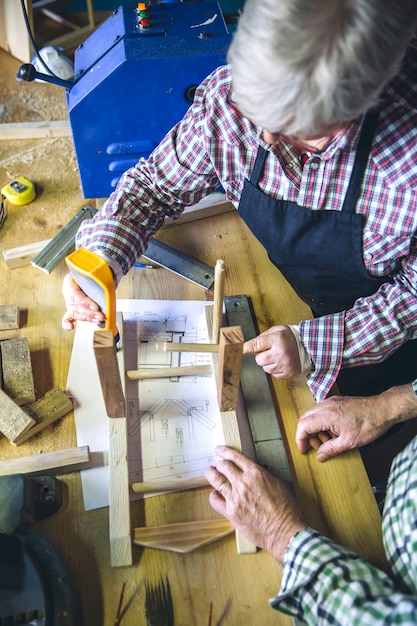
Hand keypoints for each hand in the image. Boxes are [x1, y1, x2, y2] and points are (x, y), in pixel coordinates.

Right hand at [61, 272, 104, 329]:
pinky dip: (67, 323)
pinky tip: (70, 327)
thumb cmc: (93, 275)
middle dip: (89, 313)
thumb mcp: (94, 274)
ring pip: (76, 313)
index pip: (76, 295)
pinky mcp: (72, 308)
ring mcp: (69, 301)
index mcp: (70, 281)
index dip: (85, 303)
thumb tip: (105, 294)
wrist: (94, 275)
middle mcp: (68, 292)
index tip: (96, 307)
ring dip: (87, 318)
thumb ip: (96, 283)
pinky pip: (68, 317)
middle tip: (100, 316)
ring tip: (98, 320)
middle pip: (76, 306)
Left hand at [205, 445, 306, 562]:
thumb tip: (251, 473)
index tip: (219, 450)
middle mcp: (243, 482)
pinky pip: (214, 500)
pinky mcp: (231, 512)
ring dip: (212, 475)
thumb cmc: (286, 509)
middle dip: (219, 465)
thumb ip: (261, 476)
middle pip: (223, 466)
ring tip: (211, 474)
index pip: (235, 457)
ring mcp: (235, 498)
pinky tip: (216, 495)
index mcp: (256, 473)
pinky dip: (214, 495)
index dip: (224, 451)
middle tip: (218, 466)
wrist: (284, 531)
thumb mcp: (277, 484)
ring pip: (215, 480)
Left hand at [242, 325, 300, 378]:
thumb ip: (264, 336)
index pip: (257, 344)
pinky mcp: (287, 373)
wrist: (309, 347)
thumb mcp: (278, 330)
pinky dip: (276, 369)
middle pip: (259, 360)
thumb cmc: (291, 338)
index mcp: (277, 340)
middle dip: (262, 356)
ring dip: (269, 363)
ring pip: (265, 368)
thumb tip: (251, 344)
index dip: (246, 348)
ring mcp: (284, 365)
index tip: (239, 350)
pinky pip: (273, 374)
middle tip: (270, 351)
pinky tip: (282, 362)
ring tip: (278, 356)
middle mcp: (280, 353)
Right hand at [296, 384, 416, 461]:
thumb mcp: (349, 442)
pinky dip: (322, 424)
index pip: (303, 426)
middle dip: (307, 435)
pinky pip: (321, 412)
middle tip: (317, 447)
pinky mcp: (336, 402)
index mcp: (326, 415)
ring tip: (328, 441)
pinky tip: (333, 433)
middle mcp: (325, 405)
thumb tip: (319, 456)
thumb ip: (331, 449)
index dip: (300, 440)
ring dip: (315, 430)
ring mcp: (331, 402)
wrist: (384, 409)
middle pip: (305, 419)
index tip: (304, 450)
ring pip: (312, 416)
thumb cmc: (370, 424)